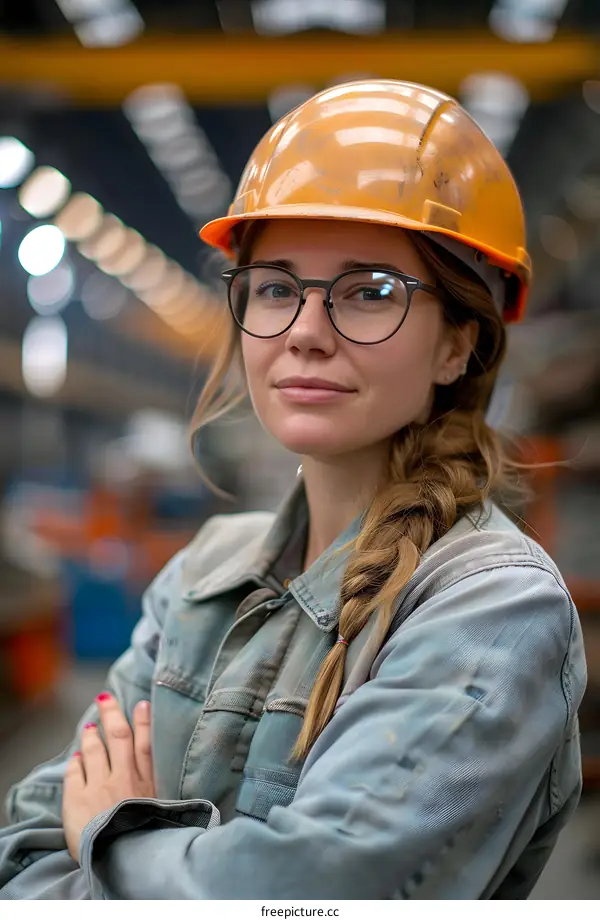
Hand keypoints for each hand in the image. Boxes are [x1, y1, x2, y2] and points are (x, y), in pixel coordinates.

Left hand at [63, 693, 155, 863]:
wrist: (124, 860)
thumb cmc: (146, 841)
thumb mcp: (161, 814)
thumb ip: (155, 794)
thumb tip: (150, 780)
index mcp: (146, 784)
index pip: (145, 745)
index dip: (143, 722)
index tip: (141, 704)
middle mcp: (124, 779)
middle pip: (119, 737)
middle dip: (112, 714)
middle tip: (106, 698)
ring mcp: (100, 786)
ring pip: (95, 750)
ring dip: (92, 736)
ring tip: (90, 727)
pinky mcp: (78, 798)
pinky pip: (75, 772)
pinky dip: (75, 762)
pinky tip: (75, 757)